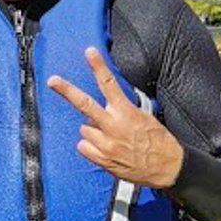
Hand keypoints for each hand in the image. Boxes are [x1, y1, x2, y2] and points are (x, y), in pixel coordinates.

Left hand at [47, 47, 183, 188]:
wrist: (167, 168)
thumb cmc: (159, 142)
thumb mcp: (145, 117)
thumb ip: (123, 108)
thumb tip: (108, 103)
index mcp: (126, 112)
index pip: (109, 84)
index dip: (98, 66)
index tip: (89, 52)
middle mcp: (113, 126)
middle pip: (85, 104)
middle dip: (67, 90)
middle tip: (53, 81)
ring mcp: (106, 144)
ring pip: (84, 128)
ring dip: (92, 129)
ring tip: (109, 136)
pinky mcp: (103, 160)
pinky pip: (83, 146)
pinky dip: (90, 145)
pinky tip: (104, 147)